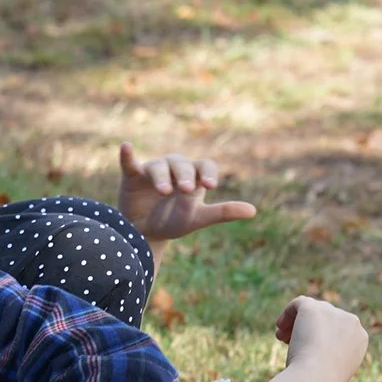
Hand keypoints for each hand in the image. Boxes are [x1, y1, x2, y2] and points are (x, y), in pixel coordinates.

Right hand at [115, 142, 254, 249]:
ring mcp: (153, 171)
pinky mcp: (133, 175)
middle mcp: (174, 169)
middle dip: (185, 175)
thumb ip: (223, 212)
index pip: (204, 165)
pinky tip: (127, 147)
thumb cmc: (174, 222)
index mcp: (193, 176)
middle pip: (182, 164)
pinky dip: (128, 155)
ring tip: (164, 191)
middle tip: (186, 190)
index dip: (207, 172)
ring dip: (162, 176)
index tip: (210, 185)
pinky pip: (130, 162)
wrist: (145, 234)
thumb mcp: (199, 218)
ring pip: (159, 165)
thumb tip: (254, 211)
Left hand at [276, 295, 368, 381]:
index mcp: (360, 339)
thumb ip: (325, 358)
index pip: (339, 331)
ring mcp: (333, 312)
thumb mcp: (328, 372)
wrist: (316, 380)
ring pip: (312, 311)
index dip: (322, 339)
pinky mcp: (313, 308)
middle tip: (290, 345)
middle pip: (326, 319)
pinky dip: (287, 314)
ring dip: (296, 323)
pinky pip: (299, 304)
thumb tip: (312, 352)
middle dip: (308, 330)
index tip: (308, 352)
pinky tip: (279, 329)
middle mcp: (351, 322)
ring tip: (282, 338)